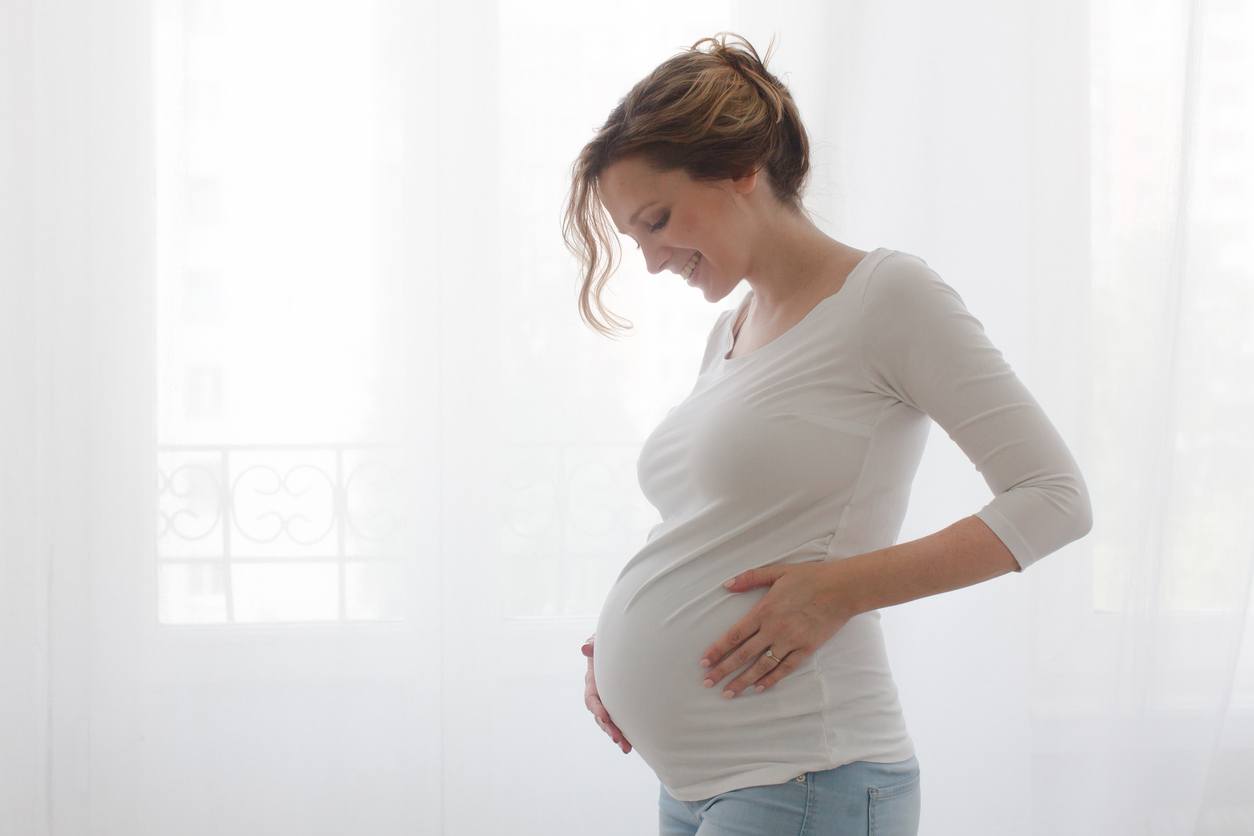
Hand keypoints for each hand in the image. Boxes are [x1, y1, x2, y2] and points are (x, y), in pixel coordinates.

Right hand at [582, 635, 631, 753]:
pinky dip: (625, 733)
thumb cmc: (610, 643)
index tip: (605, 717)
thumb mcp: (601, 642)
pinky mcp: (620, 706)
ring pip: (609, 723)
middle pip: (599, 716)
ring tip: (625, 748)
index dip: (597, 708)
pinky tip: (632, 744)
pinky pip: (619, 722)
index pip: (591, 698)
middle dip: (607, 728)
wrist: (623, 647)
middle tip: (617, 738)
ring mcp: (609, 701)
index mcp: (593, 681)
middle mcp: (599, 694)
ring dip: (616, 735)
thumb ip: (594, 644)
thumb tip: (585, 647)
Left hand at [698, 562, 853, 698]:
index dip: (717, 650)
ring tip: (728, 693)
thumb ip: (750, 578)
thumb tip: (726, 585)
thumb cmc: (810, 577)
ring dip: (743, 681)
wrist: (842, 588)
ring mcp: (790, 641)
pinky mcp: (806, 649)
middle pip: (743, 655)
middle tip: (708, 683)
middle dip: (723, 670)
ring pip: (762, 666)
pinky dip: (771, 679)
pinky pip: (785, 668)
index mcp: (764, 611)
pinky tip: (759, 688)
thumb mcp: (777, 571)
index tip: (704, 662)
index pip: (734, 635)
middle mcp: (774, 629)